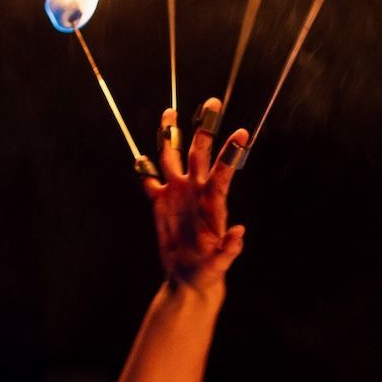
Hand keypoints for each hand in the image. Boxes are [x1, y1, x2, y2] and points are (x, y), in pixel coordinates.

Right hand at [143, 102, 249, 294]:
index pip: (223, 170)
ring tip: (170, 112)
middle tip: (212, 102)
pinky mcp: (160, 203)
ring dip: (171, 135)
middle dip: (205, 128)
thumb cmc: (209, 272)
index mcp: (213, 202)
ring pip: (172, 157)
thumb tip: (239, 232)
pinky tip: (140, 158)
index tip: (242, 131)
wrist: (190, 279)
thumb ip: (230, 249)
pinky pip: (149, 180)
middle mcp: (196, 190)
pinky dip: (144, 169)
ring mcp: (177, 193)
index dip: (231, 151)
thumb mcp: (220, 264)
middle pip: (199, 152)